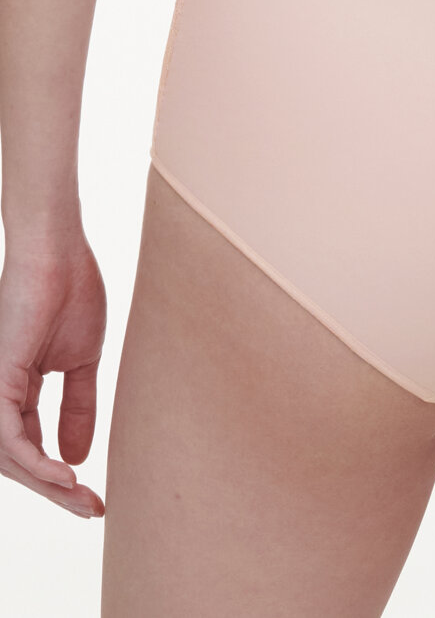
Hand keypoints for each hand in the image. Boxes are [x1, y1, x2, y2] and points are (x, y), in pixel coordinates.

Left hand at [0, 228, 106, 517]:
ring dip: (47, 485)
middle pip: (18, 461)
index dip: (59, 477)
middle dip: (55, 491)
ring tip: (82, 498)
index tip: (95, 498)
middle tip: (91, 509)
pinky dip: (34, 461)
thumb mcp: (82, 362)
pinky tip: (63, 476)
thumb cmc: (71, 294)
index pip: (30, 447)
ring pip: (10, 457)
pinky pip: (8, 436)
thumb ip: (77, 408)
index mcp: (17, 390)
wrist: (60, 255)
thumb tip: (80, 455)